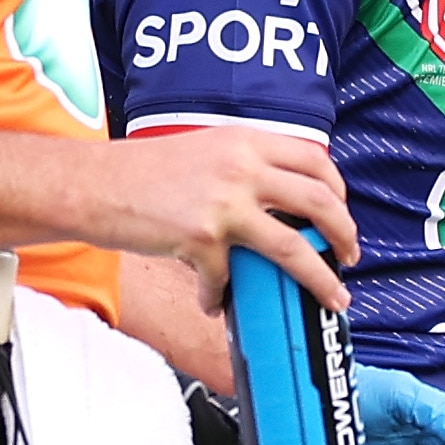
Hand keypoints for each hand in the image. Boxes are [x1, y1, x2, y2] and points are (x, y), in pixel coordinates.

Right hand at [96, 127, 355, 314]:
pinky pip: (227, 278)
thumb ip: (242, 167)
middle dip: (345, 234)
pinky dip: (221, 296)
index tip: (341, 213)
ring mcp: (224, 203)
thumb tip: (276, 204)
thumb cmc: (140, 172)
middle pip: (319, 201)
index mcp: (246, 141)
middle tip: (350, 256)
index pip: (315, 160)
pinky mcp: (202, 238)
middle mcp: (242, 167)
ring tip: (334, 296)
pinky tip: (214, 303)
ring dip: (322, 277)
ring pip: (294, 246)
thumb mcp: (203, 152)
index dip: (338, 191)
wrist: (93, 184)